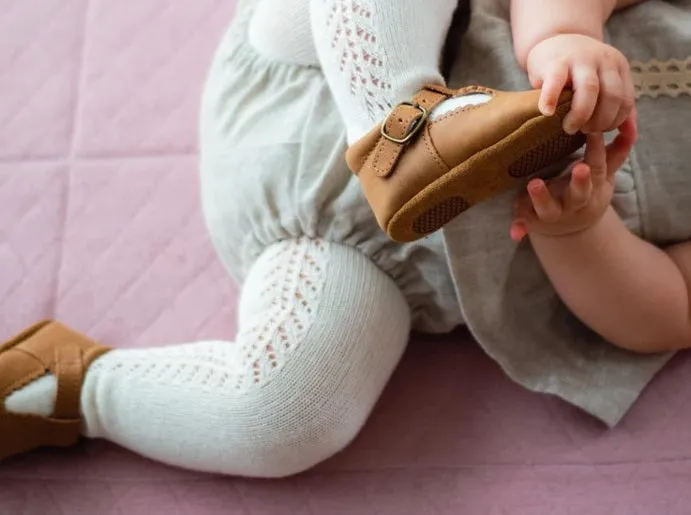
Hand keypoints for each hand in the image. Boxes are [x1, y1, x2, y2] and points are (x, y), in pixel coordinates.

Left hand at [510, 114, 636, 240]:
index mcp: (593, 190)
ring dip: (542, 198)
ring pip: (549, 209)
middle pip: (580, 194)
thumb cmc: (586, 192)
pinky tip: (514, 231)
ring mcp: (553, 214)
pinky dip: (519, 227)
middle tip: (581, 167)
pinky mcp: (533, 220)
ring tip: (534, 184)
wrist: (572, 231)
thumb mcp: (603, 177)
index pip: (598, 168)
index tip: (593, 131)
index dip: (596, 151)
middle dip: (580, 182)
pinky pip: (525, 223)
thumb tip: (630, 128)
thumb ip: (614, 154)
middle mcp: (574, 204)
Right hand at [526, 34, 635, 134]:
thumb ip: (618, 106)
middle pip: (612, 96)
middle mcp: (603, 60)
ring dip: (581, 115)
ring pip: (589, 89)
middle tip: (585, 131)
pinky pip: (556, 83)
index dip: (614, 121)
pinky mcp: (555, 62)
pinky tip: (547, 113)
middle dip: (600, 121)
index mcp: (618, 66)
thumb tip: (631, 135)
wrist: (555, 39)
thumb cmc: (578, 70)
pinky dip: (551, 100)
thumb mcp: (604, 82)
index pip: (626, 100)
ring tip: (570, 128)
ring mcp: (579, 58)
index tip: (598, 131)